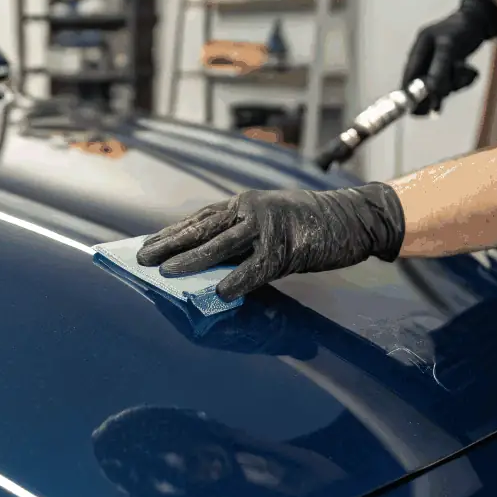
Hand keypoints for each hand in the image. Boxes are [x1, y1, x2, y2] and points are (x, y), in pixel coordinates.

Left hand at [136, 183, 405, 300]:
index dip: (171, 233)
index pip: (198, 219)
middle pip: (200, 228)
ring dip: (192, 260)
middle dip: (168, 244)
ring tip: (167, 273)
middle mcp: (250, 209)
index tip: (146, 245)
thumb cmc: (312, 224)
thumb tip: (210, 266)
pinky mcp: (288, 247)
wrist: (355, 217)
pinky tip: (218, 292)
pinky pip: (256, 267)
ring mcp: (268, 226)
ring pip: (221, 244)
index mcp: (244, 204)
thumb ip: (242, 240)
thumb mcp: (270, 224)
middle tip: (141, 258)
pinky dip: (237, 280)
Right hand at [401, 0, 496, 114]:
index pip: (408, 78)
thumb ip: (439, 68)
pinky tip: (469, 70)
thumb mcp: (449, 46)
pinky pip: (453, 84)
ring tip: (464, 68)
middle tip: (451, 85)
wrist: (480, 20)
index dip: (410, 94)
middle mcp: (425, 60)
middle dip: (440, 88)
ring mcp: (436, 66)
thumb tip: (431, 91)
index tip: (416, 109)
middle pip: (424, 87)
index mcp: (418, 50)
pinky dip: (463, 81)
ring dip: (455, 83)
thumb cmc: (462, 29)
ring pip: (441, 87)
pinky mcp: (448, 70)